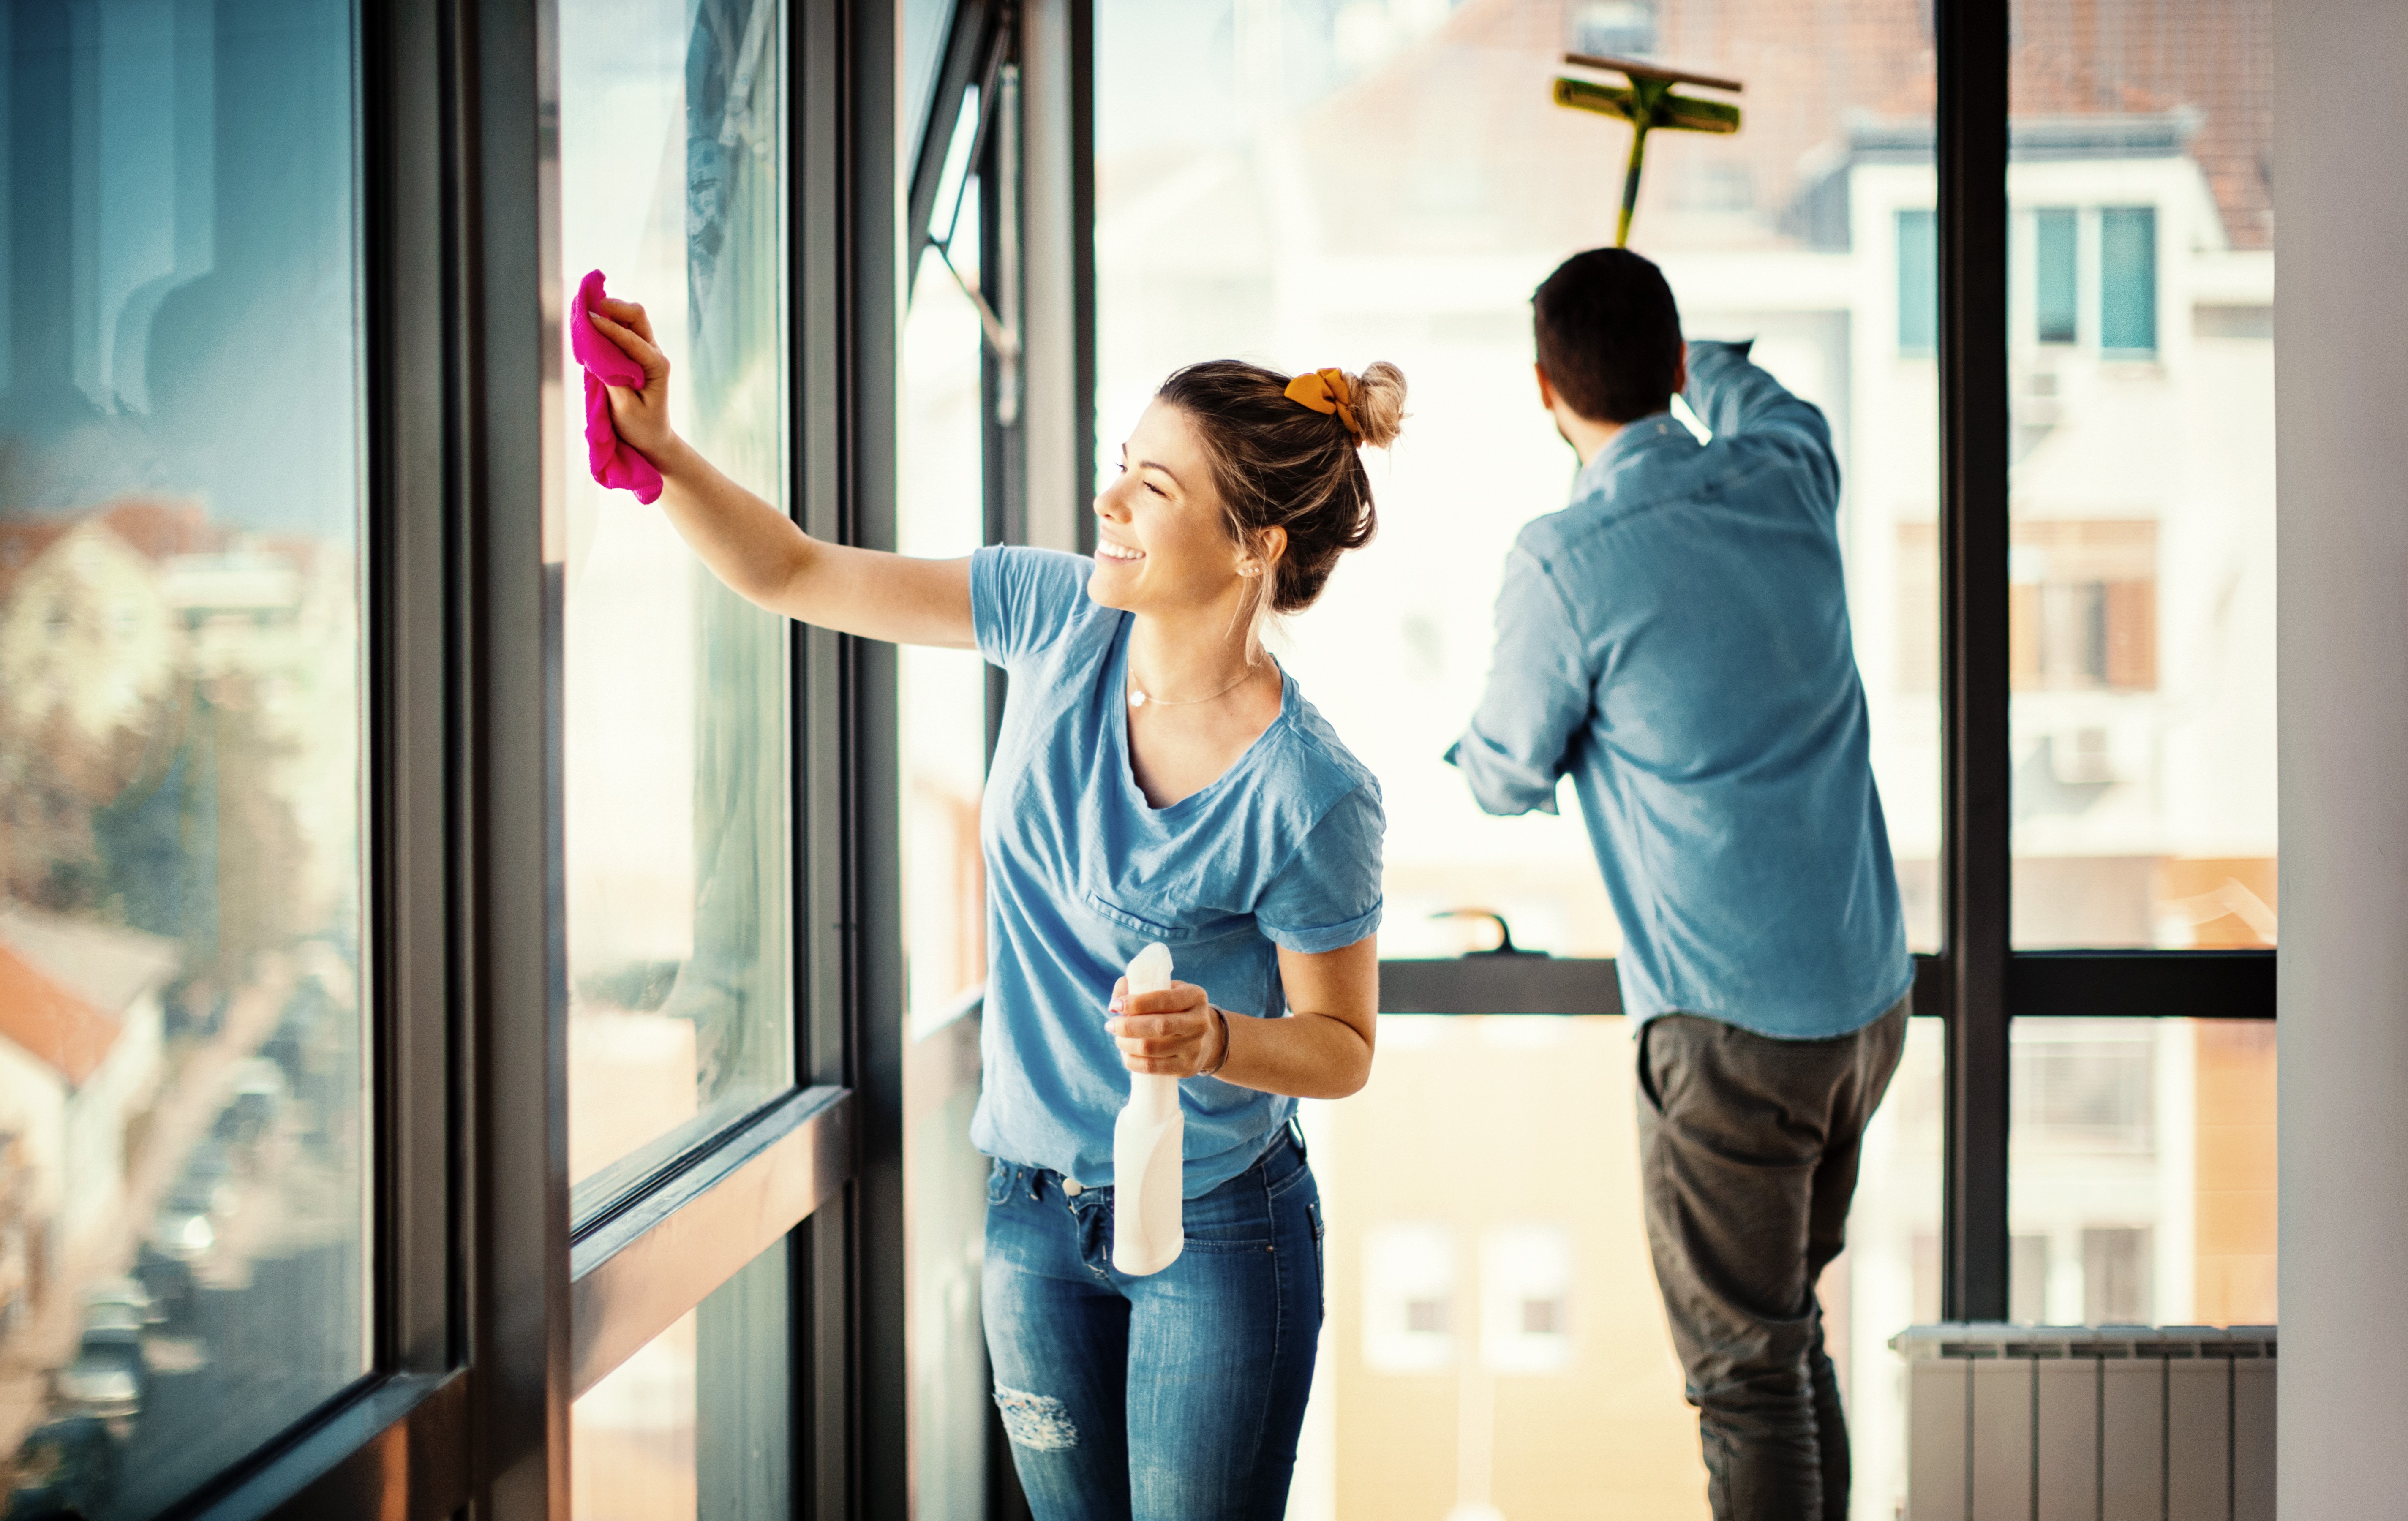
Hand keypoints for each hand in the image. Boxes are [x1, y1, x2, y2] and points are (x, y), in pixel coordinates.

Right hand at [583, 296, 680, 465]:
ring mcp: (645, 351)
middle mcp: (654, 353)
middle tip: (587, 305)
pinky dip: (606, 322)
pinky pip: (621, 330)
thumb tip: (596, 352)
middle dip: (613, 306)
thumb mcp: (625, 408)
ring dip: (609, 311)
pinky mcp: (633, 354)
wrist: (651, 438)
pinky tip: (589, 322)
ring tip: (585, 310)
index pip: (631, 338)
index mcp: (656, 365)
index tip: (585, 319)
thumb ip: (612, 378)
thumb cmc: (641, 427)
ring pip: (629, 319)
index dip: (607, 326)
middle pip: (636, 316)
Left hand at [1105, 977, 1226, 1078]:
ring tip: (1118, 1038)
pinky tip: (1126, 1054)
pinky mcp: (1187, 1067)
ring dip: (1126, 1044)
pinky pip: (1152, 1067)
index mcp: (1195, 997)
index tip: (1115, 1005)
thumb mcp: (1168, 990)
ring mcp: (1195, 1047)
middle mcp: (1200, 1022)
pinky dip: (1132, 1061)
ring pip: (1151, 1049)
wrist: (1207, 1039)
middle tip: (1111, 1025)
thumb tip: (1117, 995)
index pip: (1163, 1000)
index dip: (1136, 1003)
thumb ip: (1141, 986)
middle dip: (1128, 1026)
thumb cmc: (1177, 1010)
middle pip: (1158, 1026)